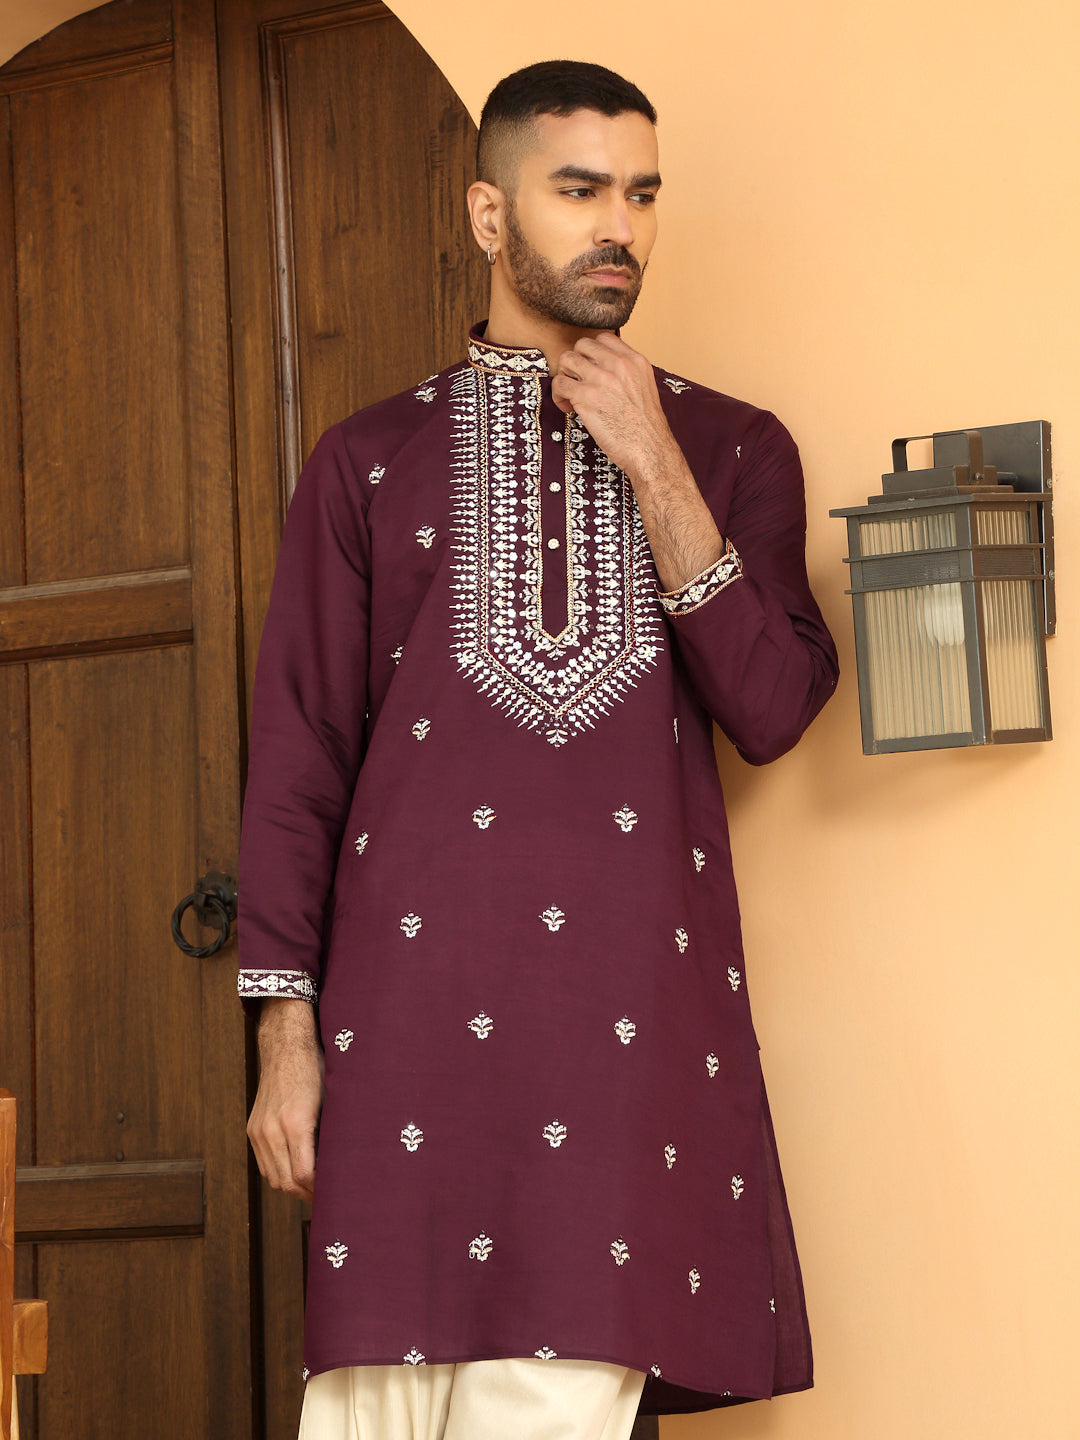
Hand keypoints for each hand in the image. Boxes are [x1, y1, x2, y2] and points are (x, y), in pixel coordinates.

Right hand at [246, 997, 323, 1201]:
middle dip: (308, 1194)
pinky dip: (280, 1174)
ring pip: (273, 1178)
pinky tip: (297, 1171)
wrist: (285, 1047)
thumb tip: (348, 1164)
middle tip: (329, 1198)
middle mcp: (271, 1130)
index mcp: (295, 1123)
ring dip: (293, 1186)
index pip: (305, 1174)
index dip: (320, 1189)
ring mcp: (258, 1131)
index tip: (336, 1193)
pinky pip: (264, 1165)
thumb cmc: (316, 1070)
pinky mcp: (252, 1130)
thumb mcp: (332, 1099)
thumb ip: (334, 1132)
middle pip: (287, 1183)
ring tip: (315, 1187)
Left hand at [551, 332, 672, 477]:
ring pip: (567, 360)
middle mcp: (618, 365)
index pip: (604, 338)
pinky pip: (560, 384)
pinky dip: (559, 396)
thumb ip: (626, 373)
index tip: (590, 368)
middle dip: (576, 362)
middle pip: (582, 345)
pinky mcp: (586, 396)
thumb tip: (602, 369)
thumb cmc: (646, 428)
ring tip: (571, 395)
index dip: (592, 352)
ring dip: (565, 377)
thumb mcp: (645, 388)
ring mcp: (601, 379)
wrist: (649, 449)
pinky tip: (568, 408)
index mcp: (635, 361)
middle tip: (578, 381)